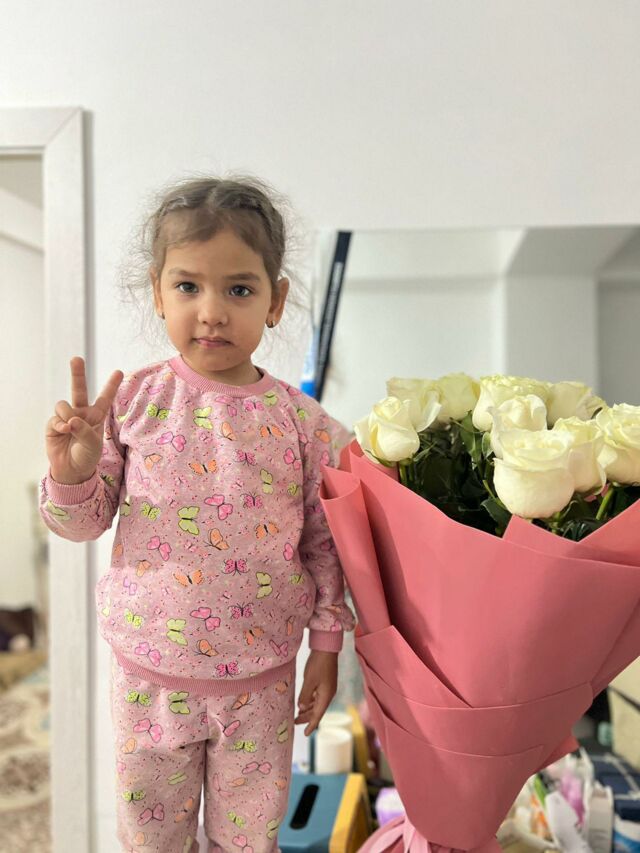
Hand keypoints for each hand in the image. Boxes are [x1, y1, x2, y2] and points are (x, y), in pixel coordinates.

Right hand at [45, 356, 123, 484]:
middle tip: (76, 358)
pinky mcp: (54, 424)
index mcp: (96, 416)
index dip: (111, 385)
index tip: (119, 371)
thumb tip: (71, 419)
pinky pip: (55, 418)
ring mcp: (67, 417)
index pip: (105, 398)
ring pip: (63, 404)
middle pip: (79, 389)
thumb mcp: (93, 444)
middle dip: (77, 374)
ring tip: (70, 427)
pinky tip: (63, 432)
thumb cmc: (87, 456)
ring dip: (67, 413)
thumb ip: (84, 430)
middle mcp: (81, 413)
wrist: (72, 470)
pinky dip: (59, 425)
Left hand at [294, 650, 337, 735]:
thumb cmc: (318, 664)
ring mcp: (327, 688)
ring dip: (308, 709)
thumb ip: (305, 695)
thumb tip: (301, 708)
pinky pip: (317, 696)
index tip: (305, 734)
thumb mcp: (309, 680)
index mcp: (326, 696)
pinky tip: (304, 701)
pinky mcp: (326, 682)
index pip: (318, 715)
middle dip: (307, 717)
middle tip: (295, 722)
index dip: (311, 725)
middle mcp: (328, 694)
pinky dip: (310, 701)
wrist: (326, 649)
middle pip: (317, 710)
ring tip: (298, 713)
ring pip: (317, 703)